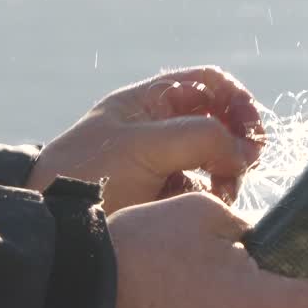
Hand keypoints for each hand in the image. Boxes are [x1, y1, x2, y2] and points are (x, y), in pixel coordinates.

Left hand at [26, 66, 265, 213]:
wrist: (55, 222)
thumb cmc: (87, 171)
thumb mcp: (144, 145)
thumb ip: (199, 137)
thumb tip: (245, 150)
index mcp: (150, 102)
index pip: (208, 85)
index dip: (236, 100)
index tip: (251, 129)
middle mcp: (160, 129)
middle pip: (220, 122)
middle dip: (236, 141)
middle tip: (244, 165)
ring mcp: (165, 164)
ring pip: (217, 161)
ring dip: (227, 173)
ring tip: (222, 190)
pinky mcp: (165, 198)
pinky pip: (204, 192)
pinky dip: (211, 197)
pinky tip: (202, 207)